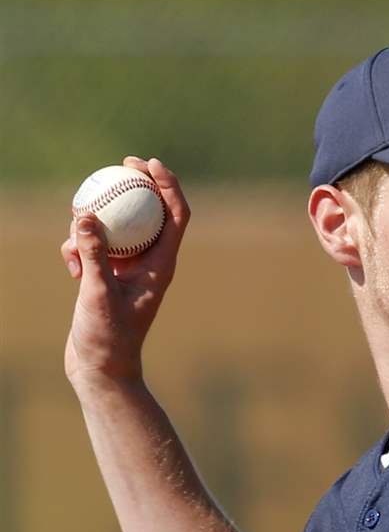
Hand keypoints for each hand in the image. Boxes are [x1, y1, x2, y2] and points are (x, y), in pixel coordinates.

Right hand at [61, 156, 189, 389]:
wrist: (100, 368)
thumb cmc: (108, 338)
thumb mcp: (97, 293)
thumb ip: (93, 255)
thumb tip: (86, 215)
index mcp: (162, 266)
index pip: (176, 216)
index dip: (168, 185)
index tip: (148, 163)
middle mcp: (150, 264)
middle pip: (149, 213)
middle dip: (135, 186)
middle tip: (117, 164)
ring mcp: (128, 269)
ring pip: (116, 227)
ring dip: (93, 223)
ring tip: (75, 232)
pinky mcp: (107, 275)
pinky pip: (94, 246)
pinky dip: (78, 248)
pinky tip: (70, 268)